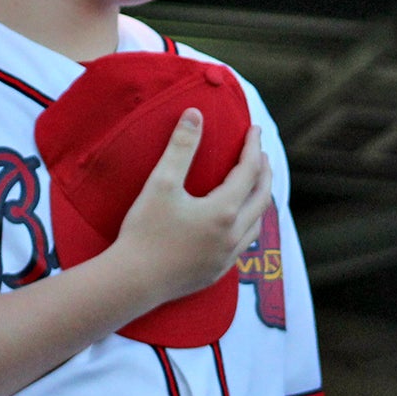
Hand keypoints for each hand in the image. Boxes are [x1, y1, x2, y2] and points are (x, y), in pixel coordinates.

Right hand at [100, 110, 274, 307]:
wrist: (132, 282)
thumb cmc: (145, 231)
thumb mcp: (161, 183)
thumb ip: (181, 147)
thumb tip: (195, 114)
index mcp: (224, 211)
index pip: (248, 171)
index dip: (253, 147)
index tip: (255, 129)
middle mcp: (233, 235)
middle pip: (261, 197)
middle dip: (264, 172)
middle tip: (260, 154)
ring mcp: (226, 257)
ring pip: (257, 224)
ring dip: (260, 201)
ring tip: (255, 187)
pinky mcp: (216, 272)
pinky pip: (243, 245)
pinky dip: (248, 226)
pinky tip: (237, 225)